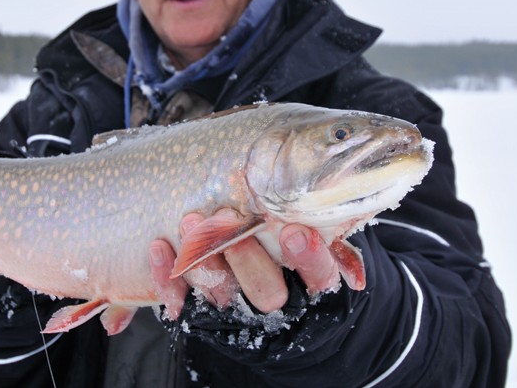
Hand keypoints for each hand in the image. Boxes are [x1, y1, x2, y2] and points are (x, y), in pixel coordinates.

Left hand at [149, 212, 340, 319]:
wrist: (265, 305)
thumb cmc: (290, 250)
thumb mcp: (315, 237)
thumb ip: (330, 225)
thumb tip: (356, 206)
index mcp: (308, 283)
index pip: (319, 277)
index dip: (309, 257)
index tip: (295, 232)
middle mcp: (275, 300)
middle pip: (266, 292)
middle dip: (246, 256)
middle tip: (228, 217)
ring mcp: (236, 309)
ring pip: (221, 293)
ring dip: (203, 258)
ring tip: (191, 220)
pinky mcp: (201, 311)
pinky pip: (181, 300)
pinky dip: (166, 275)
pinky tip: (160, 246)